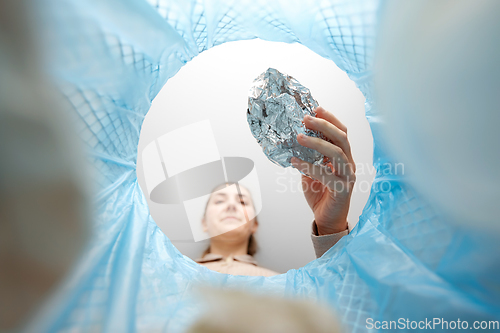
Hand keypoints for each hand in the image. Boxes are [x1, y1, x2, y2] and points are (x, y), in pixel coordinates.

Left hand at [291, 106, 355, 234]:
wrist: (327, 220)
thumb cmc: (321, 194)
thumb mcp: (313, 171)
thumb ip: (309, 156)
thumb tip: (294, 139)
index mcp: (344, 157)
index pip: (342, 132)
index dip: (330, 119)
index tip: (316, 109)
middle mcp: (349, 164)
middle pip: (342, 138)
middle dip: (324, 125)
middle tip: (306, 119)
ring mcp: (348, 177)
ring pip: (337, 153)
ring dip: (317, 143)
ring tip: (299, 137)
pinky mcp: (341, 190)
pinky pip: (325, 174)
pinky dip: (308, 166)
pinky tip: (295, 161)